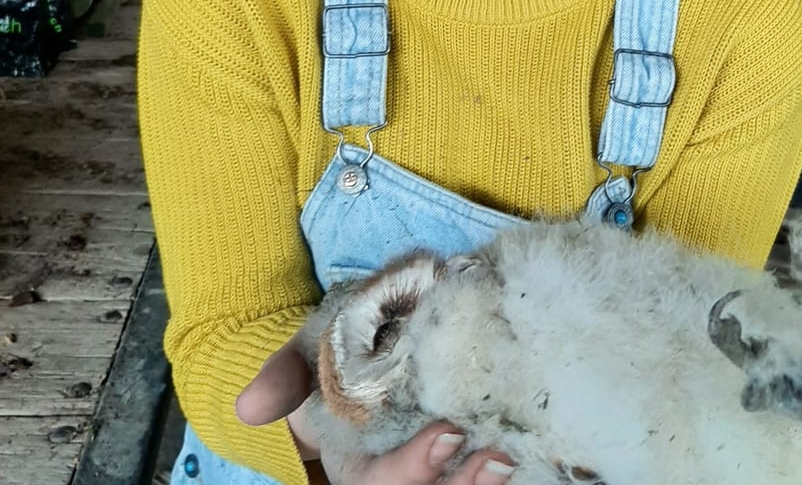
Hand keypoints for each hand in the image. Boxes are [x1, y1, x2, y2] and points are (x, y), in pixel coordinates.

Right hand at [236, 340, 514, 484]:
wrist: (350, 352)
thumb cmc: (325, 358)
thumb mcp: (299, 361)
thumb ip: (281, 380)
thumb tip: (250, 407)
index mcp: (353, 464)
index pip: (382, 482)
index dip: (415, 467)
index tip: (447, 434)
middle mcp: (392, 474)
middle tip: (498, 456)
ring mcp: (426, 464)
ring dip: (487, 481)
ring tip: (514, 455)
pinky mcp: (455, 448)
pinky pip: (475, 467)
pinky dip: (501, 461)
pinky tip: (528, 443)